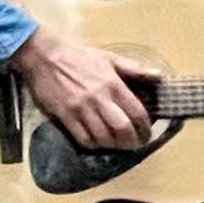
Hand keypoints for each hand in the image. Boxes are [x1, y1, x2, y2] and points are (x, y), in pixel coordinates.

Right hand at [12, 28, 159, 153]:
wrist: (45, 57)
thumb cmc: (79, 57)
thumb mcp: (109, 57)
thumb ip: (134, 68)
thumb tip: (158, 76)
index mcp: (112, 84)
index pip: (136, 112)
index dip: (145, 127)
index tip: (147, 133)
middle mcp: (99, 98)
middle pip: (122, 129)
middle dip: (132, 141)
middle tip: (135, 144)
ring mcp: (81, 109)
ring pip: (103, 137)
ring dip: (114, 145)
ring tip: (118, 145)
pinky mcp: (65, 116)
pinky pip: (83, 138)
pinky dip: (94, 145)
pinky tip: (98, 143)